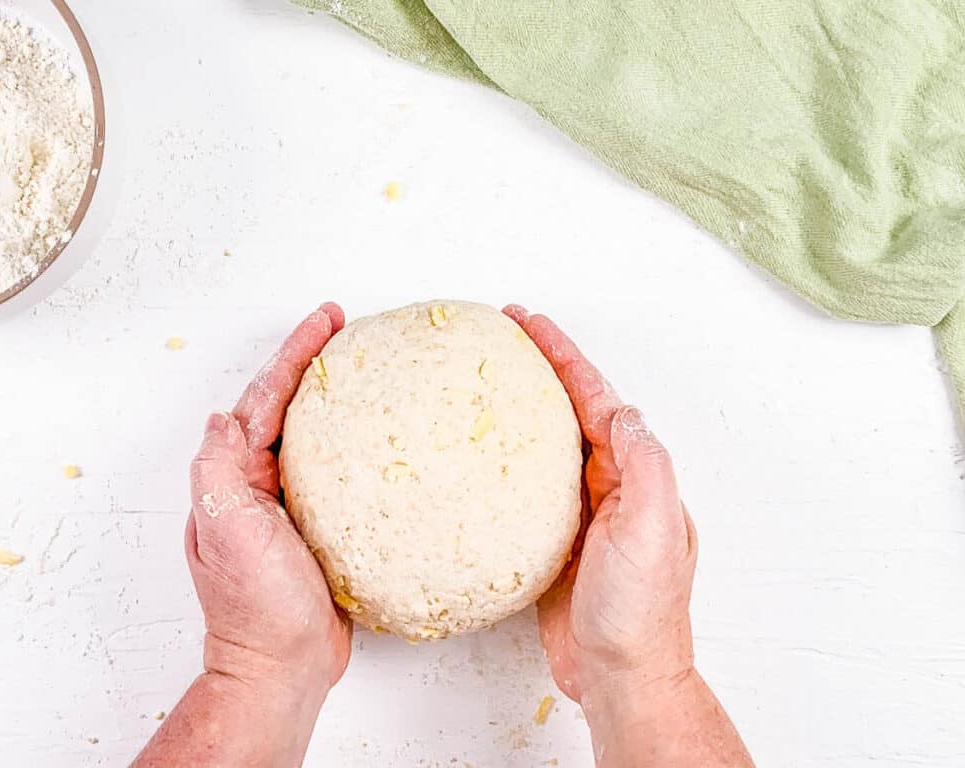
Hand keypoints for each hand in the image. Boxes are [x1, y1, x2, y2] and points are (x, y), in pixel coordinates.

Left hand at [187, 303, 351, 695]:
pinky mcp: (324, 526)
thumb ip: (219, 471)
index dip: (295, 355)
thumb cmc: (255, 608)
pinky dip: (358, 445)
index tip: (326, 321)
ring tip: (366, 366)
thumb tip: (222, 419)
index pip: (265, 399)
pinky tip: (384, 436)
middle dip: (313, 363)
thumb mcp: (226, 533)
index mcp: (237, 478)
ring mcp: (293, 504)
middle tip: (346, 327)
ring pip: (316, 434)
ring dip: (336, 397)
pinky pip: (341, 472)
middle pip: (289, 406)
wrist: (285, 667)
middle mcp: (261, 484)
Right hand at [505, 305, 696, 704]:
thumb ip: (642, 465)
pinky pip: (526, 486)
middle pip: (570, 409)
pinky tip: (478, 455)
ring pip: (546, 443)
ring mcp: (580, 511)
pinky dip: (504, 461)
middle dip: (540, 368)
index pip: (595, 398)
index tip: (529, 324)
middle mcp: (609, 485)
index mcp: (633, 473)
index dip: (563, 357)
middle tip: (502, 335)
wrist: (621, 675)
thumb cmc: (640, 611)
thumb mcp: (653, 528)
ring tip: (486, 380)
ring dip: (521, 408)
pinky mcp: (552, 540)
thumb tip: (619, 412)